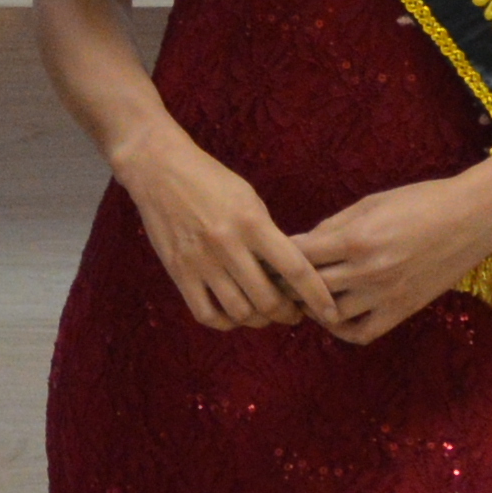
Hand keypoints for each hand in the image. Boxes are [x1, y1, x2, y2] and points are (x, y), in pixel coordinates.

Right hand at [115, 128, 333, 330]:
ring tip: (265, 315)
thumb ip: (268, 235)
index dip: (317, 296)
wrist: (160, 170)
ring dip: (258, 320)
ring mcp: (200, 260)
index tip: (331, 312)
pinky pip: (206, 314)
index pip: (295, 269)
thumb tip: (289, 273)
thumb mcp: (249, 199)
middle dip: (287, 314)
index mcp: (252, 222)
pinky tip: (234, 314)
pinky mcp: (178, 271)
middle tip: (293, 314)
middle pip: (268, 299)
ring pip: (239, 312)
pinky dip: (226, 322)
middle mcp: (227, 244)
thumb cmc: (211, 181)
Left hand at [290, 171, 491, 345]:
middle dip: (288, 283)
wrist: (472, 217)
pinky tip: (336, 315)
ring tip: (308, 295)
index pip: (299, 255)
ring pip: (330, 314)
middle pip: (308, 288)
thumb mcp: (371, 202)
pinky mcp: (402, 310)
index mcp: (356, 239)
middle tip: (280, 279)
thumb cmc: (422, 201)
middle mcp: (367, 271)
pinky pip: (361, 333)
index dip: (280, 256)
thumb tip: (303, 244)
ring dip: (313, 306)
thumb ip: (334, 225)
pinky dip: (342, 329)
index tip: (273, 255)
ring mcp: (385, 295)